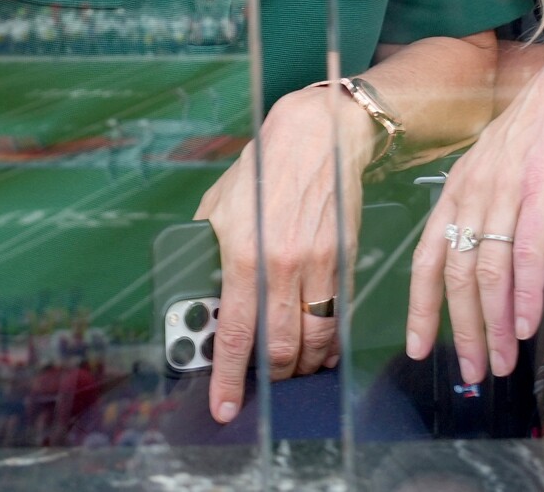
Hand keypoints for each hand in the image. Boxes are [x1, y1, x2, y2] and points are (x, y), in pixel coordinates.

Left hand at [195, 85, 378, 423]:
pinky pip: (338, 319)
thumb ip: (207, 251)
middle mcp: (282, 267)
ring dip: (303, 367)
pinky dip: (330, 343)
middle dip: (271, 378)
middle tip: (261, 383)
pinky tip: (322, 350)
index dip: (228, 378)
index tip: (224, 406)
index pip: (235, 334)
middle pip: (280, 349)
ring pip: (315, 343)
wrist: (318, 136)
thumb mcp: (218, 206)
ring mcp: (318, 266)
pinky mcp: (343, 261)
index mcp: (243, 256)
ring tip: (293, 370)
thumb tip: (200, 291)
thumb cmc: (263, 168)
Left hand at [405, 32, 543, 382]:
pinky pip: (526, 249)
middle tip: (475, 370)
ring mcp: (506, 187)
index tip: (420, 348)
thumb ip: (490, 207)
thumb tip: (487, 259)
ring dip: (495, 323)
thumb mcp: (505, 166)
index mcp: (459, 187)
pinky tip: (527, 323)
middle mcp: (473, 189)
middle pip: (457, 274)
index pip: (428, 257)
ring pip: (489, 269)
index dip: (422, 307)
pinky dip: (525, 292)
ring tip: (504, 359)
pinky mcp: (542, 184)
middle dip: (463, 330)